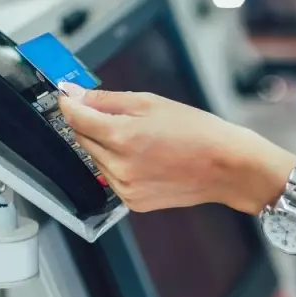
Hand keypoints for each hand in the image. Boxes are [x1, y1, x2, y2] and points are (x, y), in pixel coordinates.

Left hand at [58, 83, 295, 213]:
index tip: (68, 95)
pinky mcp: (134, 202)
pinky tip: (146, 158)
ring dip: (107, 146)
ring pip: (97, 160)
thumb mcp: (152, 102)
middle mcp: (119, 167)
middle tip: (120, 115)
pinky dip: (120, 165)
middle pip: (83, 139)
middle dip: (93, 124)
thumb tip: (75, 95)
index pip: (76, 118)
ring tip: (142, 139)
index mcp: (122, 137)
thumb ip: (107, 100)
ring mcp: (125, 188)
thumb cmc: (198, 132)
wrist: (227, 167)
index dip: (69, 103)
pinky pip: (112, 178)